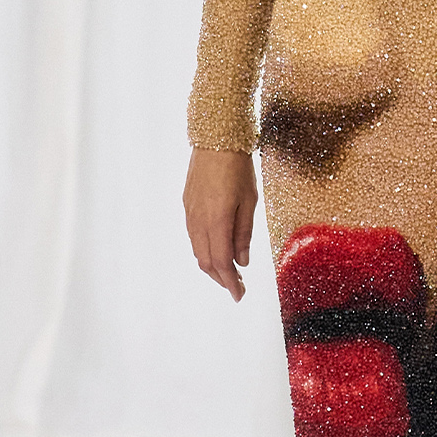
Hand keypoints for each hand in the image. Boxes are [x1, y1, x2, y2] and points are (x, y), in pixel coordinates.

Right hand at [184, 148, 257, 299]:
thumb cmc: (238, 168)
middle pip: (206, 261)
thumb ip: (244, 233)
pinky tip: (217, 248)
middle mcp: (199, 222)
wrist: (215, 139)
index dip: (230, 283)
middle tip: (237, 286)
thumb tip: (242, 261)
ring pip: (198, 250)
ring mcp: (190, 214)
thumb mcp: (249, 201)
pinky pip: (193, 236)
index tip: (239, 296)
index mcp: (217, 222)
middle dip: (222, 278)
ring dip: (212, 265)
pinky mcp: (187, 205)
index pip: (222, 263)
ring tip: (229, 271)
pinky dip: (205, 249)